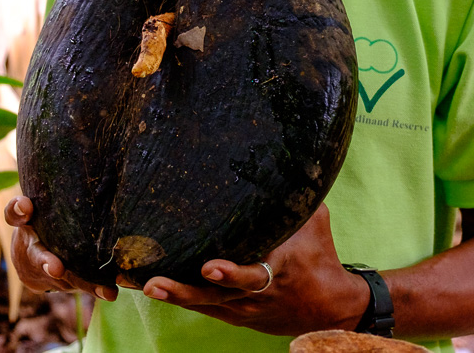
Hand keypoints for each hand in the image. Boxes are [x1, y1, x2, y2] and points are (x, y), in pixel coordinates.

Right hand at [3, 195, 118, 301]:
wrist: (29, 260)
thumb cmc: (48, 218)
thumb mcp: (47, 203)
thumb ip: (57, 191)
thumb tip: (93, 161)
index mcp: (26, 223)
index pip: (14, 213)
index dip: (18, 209)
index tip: (25, 205)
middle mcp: (31, 247)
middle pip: (36, 255)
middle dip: (46, 262)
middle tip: (57, 268)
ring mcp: (42, 269)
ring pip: (62, 278)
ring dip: (82, 282)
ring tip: (106, 289)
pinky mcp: (55, 283)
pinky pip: (74, 286)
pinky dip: (93, 288)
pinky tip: (111, 291)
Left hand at [138, 204, 368, 335]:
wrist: (330, 308)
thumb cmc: (320, 255)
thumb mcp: (314, 222)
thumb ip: (295, 197)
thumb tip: (287, 157)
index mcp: (277, 269)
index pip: (251, 275)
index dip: (230, 273)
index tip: (209, 265)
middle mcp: (255, 294)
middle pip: (215, 295)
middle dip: (184, 290)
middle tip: (154, 283)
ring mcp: (242, 309)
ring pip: (204, 304)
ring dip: (174, 295)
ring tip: (143, 284)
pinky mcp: (235, 316)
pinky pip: (205, 308)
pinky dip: (181, 299)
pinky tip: (152, 288)